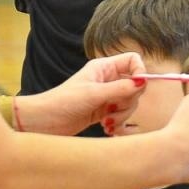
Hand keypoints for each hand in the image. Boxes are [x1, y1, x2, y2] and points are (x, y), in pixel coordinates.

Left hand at [15, 52, 144, 135]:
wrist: (44, 121)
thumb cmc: (63, 102)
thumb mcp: (94, 94)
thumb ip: (120, 89)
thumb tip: (143, 83)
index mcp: (103, 67)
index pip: (133, 60)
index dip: (140, 72)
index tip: (138, 87)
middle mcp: (107, 79)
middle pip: (135, 85)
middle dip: (130, 100)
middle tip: (114, 109)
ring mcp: (106, 95)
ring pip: (129, 102)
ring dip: (123, 115)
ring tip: (108, 122)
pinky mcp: (103, 111)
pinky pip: (121, 114)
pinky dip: (118, 122)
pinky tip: (107, 127)